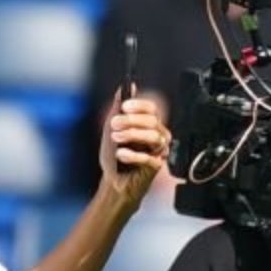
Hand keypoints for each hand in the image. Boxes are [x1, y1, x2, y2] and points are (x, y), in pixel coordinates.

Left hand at [98, 89, 170, 204]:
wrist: (114, 182)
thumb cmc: (115, 157)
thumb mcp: (111, 129)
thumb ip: (117, 108)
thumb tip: (125, 87)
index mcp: (147, 125)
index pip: (152, 109)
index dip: (139, 106)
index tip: (124, 107)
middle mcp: (157, 135)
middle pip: (152, 121)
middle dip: (131, 121)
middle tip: (114, 125)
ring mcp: (159, 150)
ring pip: (153, 136)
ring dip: (131, 135)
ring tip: (116, 140)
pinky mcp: (157, 165)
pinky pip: (150, 157)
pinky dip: (133, 155)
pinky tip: (122, 155)